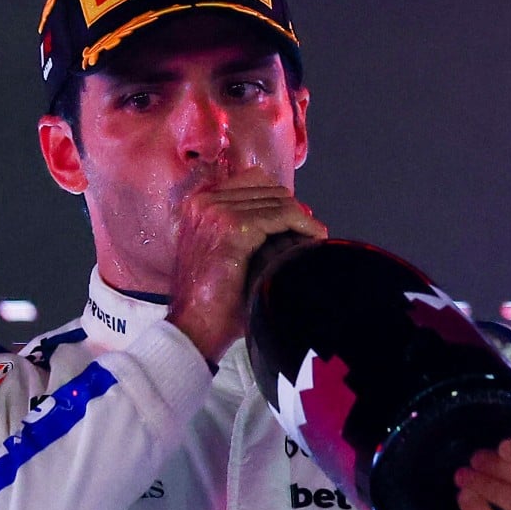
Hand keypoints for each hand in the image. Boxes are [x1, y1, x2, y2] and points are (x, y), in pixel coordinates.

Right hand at [167, 170, 328, 363]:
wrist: (195, 327)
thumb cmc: (212, 300)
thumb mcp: (224, 256)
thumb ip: (246, 233)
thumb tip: (286, 226)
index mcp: (199, 205)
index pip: (254, 182)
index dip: (281, 202)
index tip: (299, 224)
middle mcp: (204, 202)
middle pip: (269, 190)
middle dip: (294, 211)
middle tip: (312, 233)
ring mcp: (216, 212)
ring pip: (278, 201)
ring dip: (303, 220)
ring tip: (315, 239)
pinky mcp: (233, 227)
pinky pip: (281, 215)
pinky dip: (303, 226)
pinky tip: (313, 240)